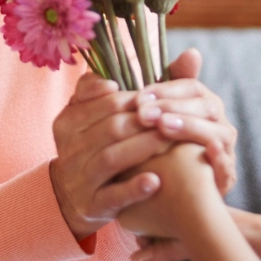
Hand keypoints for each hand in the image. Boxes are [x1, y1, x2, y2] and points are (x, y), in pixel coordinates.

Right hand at [49, 71, 232, 240]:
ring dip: (143, 148)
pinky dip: (134, 188)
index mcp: (68, 119)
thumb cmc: (98, 144)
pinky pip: (113, 195)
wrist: (73, 196)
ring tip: (170, 143)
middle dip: (145, 122)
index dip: (136, 99)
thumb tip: (192, 55)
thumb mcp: (98, 113)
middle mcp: (68, 147)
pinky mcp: (90, 205)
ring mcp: (78, 177)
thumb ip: (129, 83)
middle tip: (174, 120)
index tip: (158, 99)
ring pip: (112, 158)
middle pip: (111, 128)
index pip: (105, 102)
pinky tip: (156, 181)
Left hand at [137, 48, 238, 194]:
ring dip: (190, 127)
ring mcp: (225, 150)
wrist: (178, 196)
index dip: (166, 89)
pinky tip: (206, 151)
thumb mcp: (158, 119)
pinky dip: (218, 159)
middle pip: (204, 106)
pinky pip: (227, 167)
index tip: (139, 95)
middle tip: (144, 112)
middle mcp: (219, 124)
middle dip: (172, 107)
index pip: (191, 87)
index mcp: (204, 104)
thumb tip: (189, 52)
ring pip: (216, 133)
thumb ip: (159, 89)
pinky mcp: (226, 178)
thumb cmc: (166, 149)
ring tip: (163, 126)